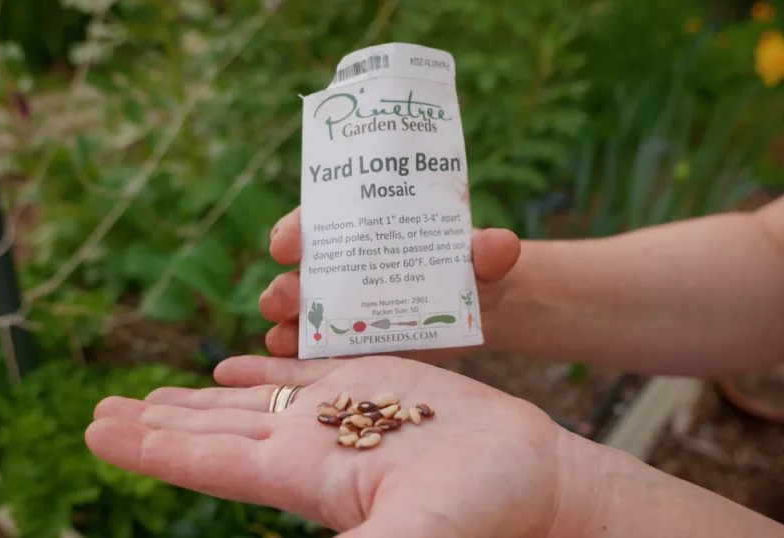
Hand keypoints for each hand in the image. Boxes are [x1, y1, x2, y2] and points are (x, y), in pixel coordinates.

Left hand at [85, 355, 590, 537]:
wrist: (536, 482)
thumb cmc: (483, 511)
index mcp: (306, 478)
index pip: (209, 462)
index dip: (152, 447)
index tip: (99, 430)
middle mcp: (312, 448)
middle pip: (215, 432)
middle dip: (156, 423)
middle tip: (100, 412)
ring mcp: (341, 415)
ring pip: (251, 403)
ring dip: (199, 399)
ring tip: (151, 396)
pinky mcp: (376, 384)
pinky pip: (304, 373)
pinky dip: (264, 369)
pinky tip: (232, 366)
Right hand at [260, 207, 521, 362]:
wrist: (481, 308)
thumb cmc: (473, 266)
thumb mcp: (482, 255)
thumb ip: (488, 249)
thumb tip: (501, 245)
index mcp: (364, 229)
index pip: (319, 221)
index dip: (295, 229)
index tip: (286, 244)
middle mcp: (343, 266)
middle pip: (300, 272)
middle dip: (284, 286)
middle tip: (284, 299)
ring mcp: (343, 307)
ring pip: (301, 314)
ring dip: (285, 324)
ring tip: (282, 338)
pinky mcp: (352, 342)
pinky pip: (317, 350)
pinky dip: (302, 356)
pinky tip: (294, 364)